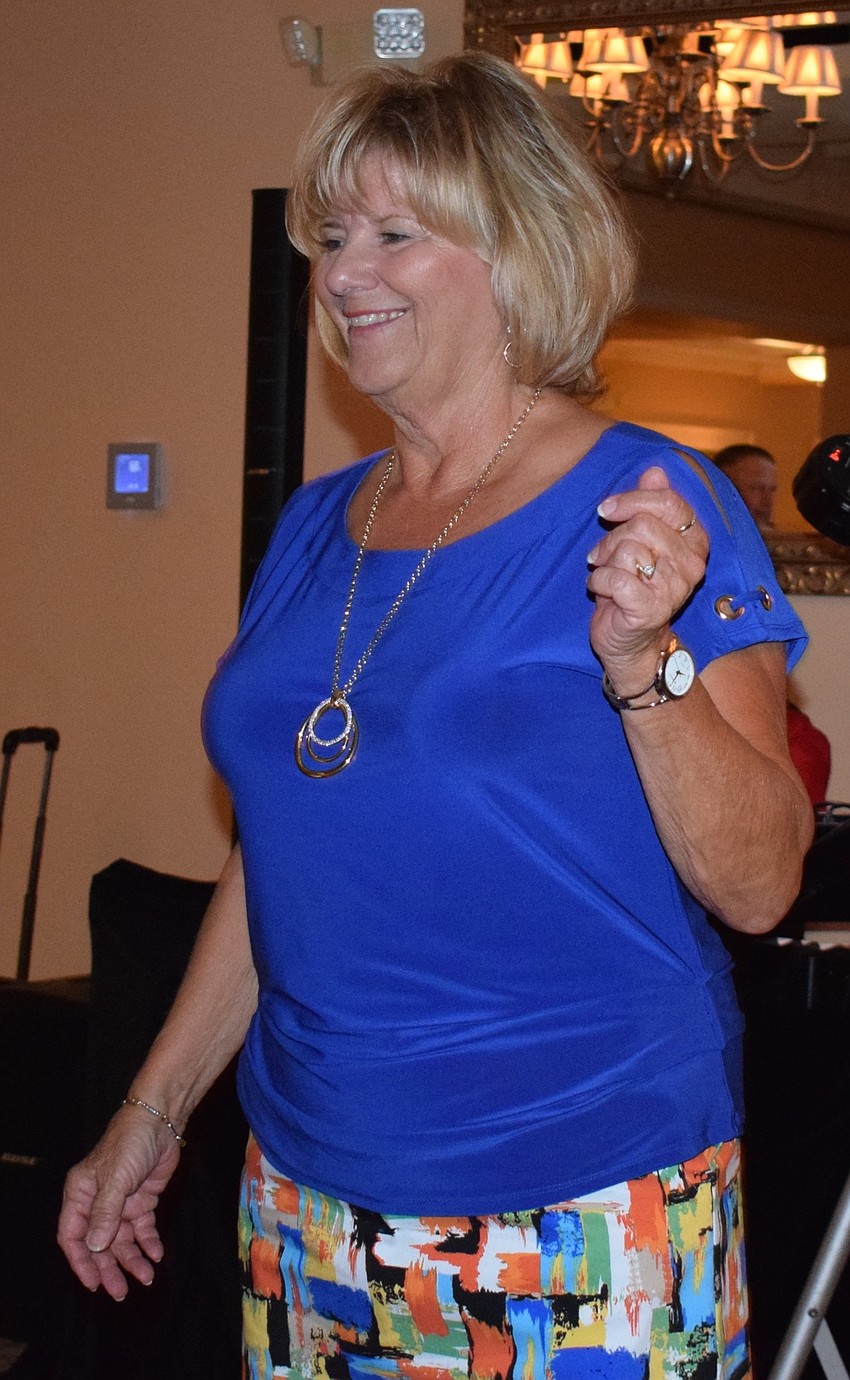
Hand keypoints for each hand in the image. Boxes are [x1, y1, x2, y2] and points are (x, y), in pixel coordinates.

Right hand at [57, 1105, 181, 1299]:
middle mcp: (98, 1202)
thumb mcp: (115, 1180)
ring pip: (123, 1240)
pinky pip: (143, 1229)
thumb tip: (94, 1247)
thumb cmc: (129, 1144)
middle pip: (99, 1244)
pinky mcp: (142, 1200)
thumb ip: (105, 1215)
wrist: (160, 1121)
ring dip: (132, 1259)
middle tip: (119, 1292)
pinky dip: (149, 1243)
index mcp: (80, 1195)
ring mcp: (121, 1202)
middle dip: (109, 1268)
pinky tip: (157, 1254)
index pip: (72, 1236)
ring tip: (146, 1277)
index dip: (80, 1262)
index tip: (93, 1283)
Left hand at [586, 466, 707, 693]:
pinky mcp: (652, 609)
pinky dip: (599, 581)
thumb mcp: (641, 542)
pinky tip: (601, 590)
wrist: (631, 642)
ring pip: (627, 550)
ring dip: (604, 562)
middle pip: (642, 525)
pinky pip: (616, 578)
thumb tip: (655, 471)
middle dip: (612, 538)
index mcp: (695, 542)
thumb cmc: (634, 587)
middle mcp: (692, 564)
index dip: (633, 500)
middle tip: (604, 556)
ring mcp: (675, 588)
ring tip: (606, 575)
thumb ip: (649, 506)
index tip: (607, 510)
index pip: (670, 503)